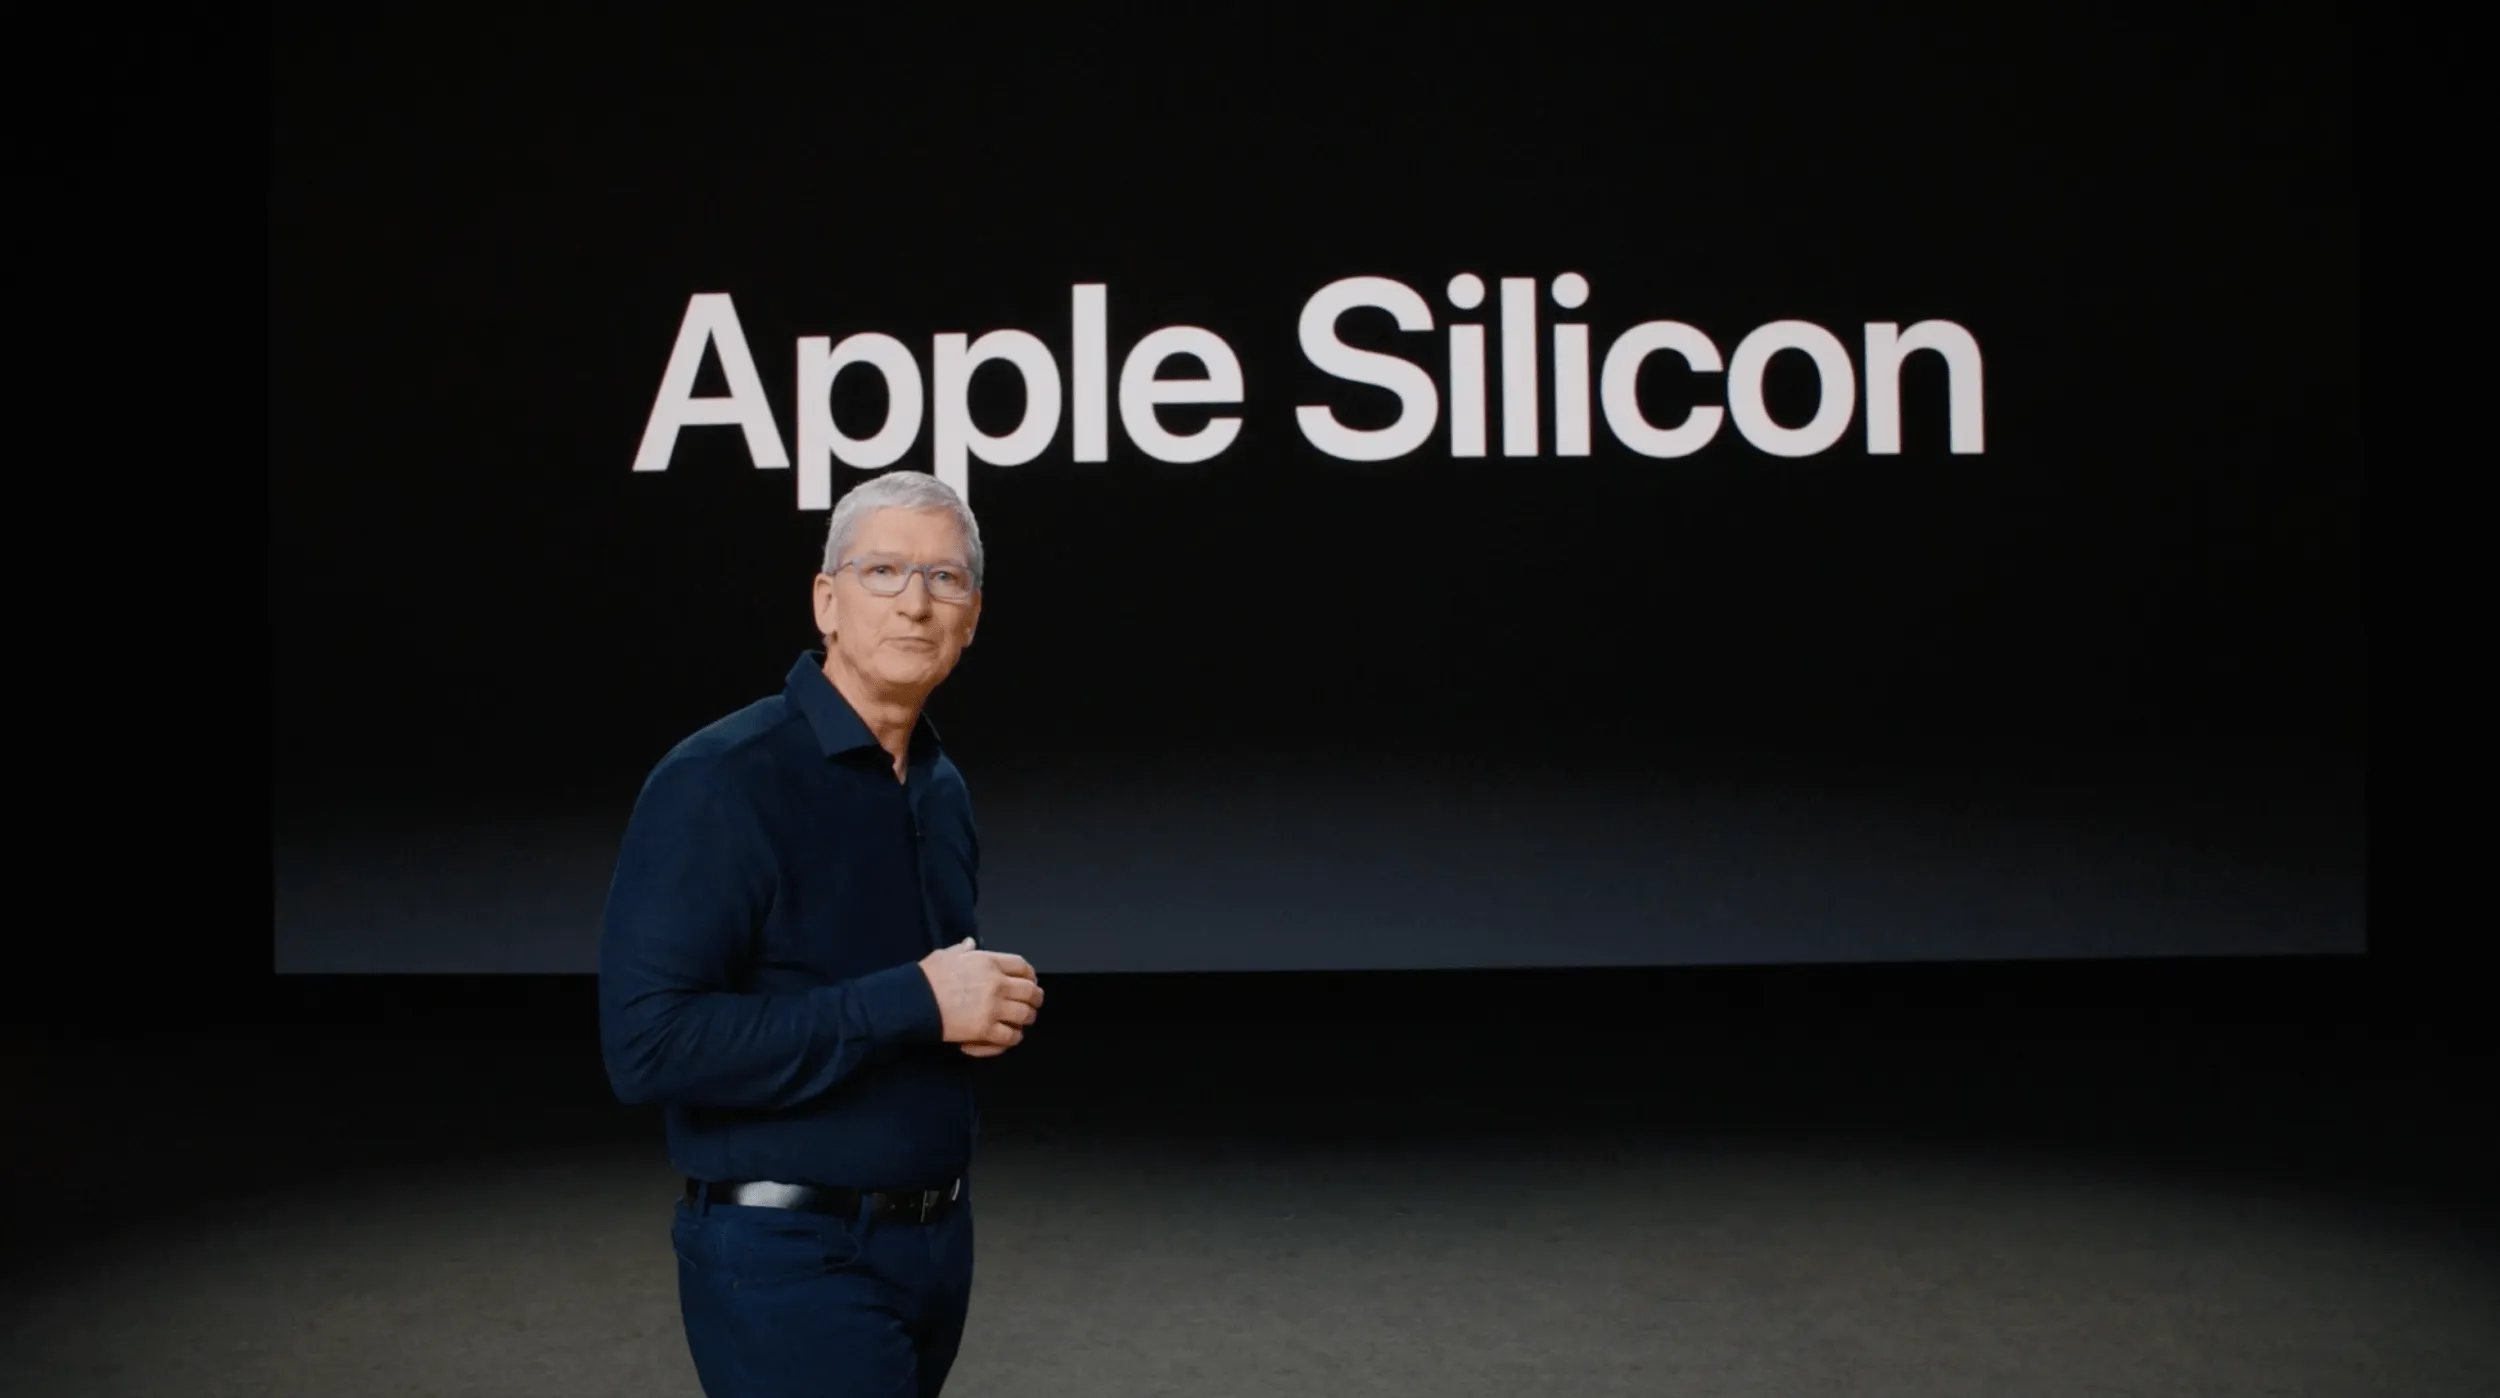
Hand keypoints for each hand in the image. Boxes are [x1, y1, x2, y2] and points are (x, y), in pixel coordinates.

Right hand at [918, 937, 1042, 1052]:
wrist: (914, 1001)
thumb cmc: (928, 977)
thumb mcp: (946, 954)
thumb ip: (963, 949)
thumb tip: (971, 943)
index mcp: (989, 963)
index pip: (1022, 966)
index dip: (1030, 975)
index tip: (1030, 980)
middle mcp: (997, 984)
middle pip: (1030, 991)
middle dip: (1035, 998)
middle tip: (1033, 1003)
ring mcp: (993, 1008)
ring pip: (1025, 1015)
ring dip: (1026, 1018)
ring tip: (1022, 1020)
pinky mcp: (985, 1030)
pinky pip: (1011, 1037)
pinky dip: (1013, 1037)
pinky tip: (1010, 1036)